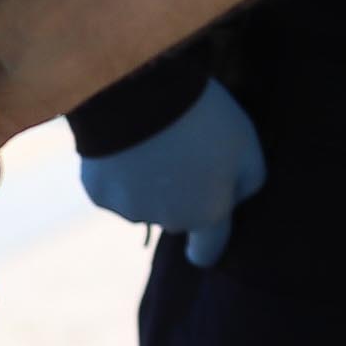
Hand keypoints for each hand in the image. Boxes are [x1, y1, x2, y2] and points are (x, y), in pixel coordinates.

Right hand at [78, 81, 266, 268]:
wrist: (136, 94)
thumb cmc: (201, 116)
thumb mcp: (246, 144)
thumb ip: (248, 181)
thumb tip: (233, 200)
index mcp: (207, 213)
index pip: (208, 251)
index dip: (206, 245)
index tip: (202, 242)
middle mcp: (168, 221)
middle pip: (177, 218)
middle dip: (181, 196)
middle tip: (183, 152)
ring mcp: (129, 209)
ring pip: (144, 203)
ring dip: (149, 182)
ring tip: (154, 140)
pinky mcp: (98, 194)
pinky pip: (114, 188)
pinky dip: (120, 171)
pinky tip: (126, 141)